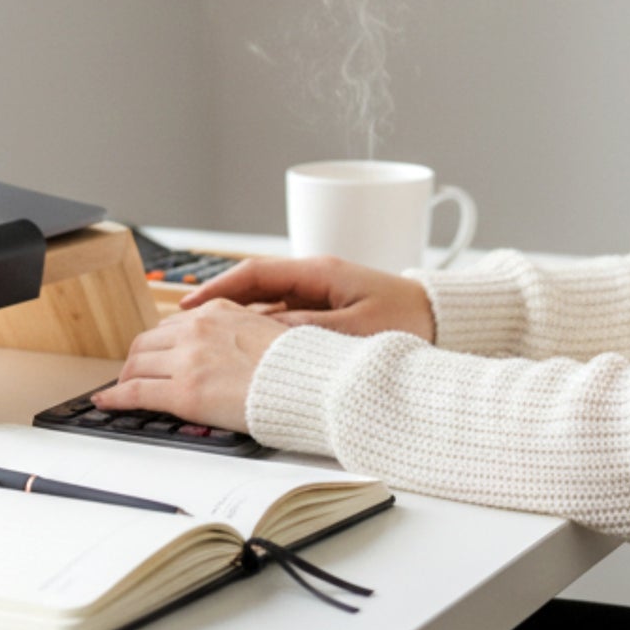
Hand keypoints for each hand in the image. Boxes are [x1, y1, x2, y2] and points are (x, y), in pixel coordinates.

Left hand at [93, 299, 288, 431]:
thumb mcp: (266, 331)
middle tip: (133, 374)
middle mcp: (198, 329)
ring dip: (126, 376)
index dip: (159, 344)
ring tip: (122, 389)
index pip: (173, 324)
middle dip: (137, 359)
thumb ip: (239, 332)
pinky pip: (135, 392)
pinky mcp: (183, 391)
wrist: (308, 385)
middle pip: (148, 341)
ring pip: (137, 364)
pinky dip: (115, 397)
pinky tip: (106, 402)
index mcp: (219, 310)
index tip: (155, 354)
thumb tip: (231, 349)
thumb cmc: (296, 366)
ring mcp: (188, 359)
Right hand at [179, 255, 435, 341]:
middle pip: (253, 290)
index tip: (188, 305)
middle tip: (181, 326)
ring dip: (235, 324)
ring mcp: (320, 298)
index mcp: (319, 272)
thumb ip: (307, 331)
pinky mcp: (328, 317)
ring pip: (265, 309)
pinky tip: (242, 356)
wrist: (447, 323)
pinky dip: (260, 337)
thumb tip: (261, 336)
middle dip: (216, 306)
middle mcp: (315, 281)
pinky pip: (283, 324)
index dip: (217, 288)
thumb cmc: (409, 323)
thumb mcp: (355, 330)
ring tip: (201, 344)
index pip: (255, 273)